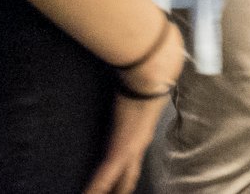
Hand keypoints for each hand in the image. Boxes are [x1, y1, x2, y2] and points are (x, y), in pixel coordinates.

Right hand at [83, 20, 184, 193]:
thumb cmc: (148, 68)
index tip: (119, 184)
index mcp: (143, 131)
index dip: (126, 174)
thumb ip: (135, 84)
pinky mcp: (120, 148)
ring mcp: (131, 148)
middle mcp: (139, 144)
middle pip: (128, 176)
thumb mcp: (141, 85)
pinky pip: (104, 176)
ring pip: (118, 180)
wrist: (154, 67)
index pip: (133, 160)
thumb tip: (130, 75)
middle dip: (119, 188)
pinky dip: (95, 188)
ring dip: (107, 190)